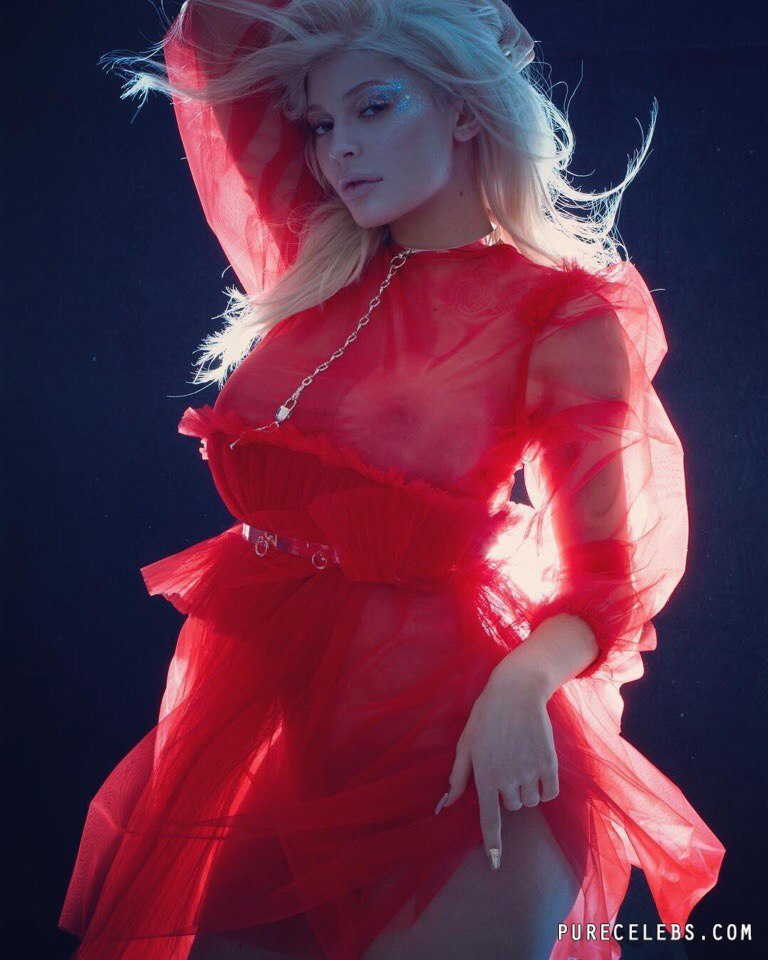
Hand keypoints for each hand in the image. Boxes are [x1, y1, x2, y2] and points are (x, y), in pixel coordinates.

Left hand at [434, 656, 558, 869]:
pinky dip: (544, 787)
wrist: (516, 692)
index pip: (489, 819)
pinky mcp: (549, 764)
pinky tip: (537, 767)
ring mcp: (529, 772)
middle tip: (505, 764)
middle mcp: (507, 778)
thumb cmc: (485, 717)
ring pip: (530, 800)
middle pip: (512, 806)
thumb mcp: (466, 744)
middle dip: (508, 792)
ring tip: (520, 759)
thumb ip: (458, 777)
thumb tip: (444, 805)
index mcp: (484, 775)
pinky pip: (549, 792)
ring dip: (526, 789)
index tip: (496, 863)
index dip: (493, 844)